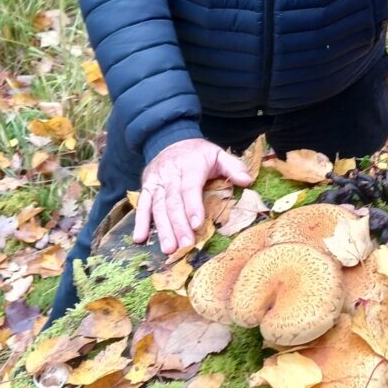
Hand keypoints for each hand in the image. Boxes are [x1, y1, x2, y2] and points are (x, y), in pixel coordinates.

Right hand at [133, 138, 252, 253]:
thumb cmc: (198, 153)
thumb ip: (233, 167)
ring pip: (157, 206)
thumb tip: (247, 181)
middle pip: (173, 201)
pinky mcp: (146, 187)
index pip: (190, 187)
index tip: (196, 225)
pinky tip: (140, 238)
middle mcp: (170, 173)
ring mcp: (156, 181)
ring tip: (168, 248)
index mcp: (190, 165)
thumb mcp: (218, 154)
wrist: (170, 139)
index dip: (192, 206)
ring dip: (162, 228)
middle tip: (184, 245)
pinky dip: (140, 222)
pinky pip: (142, 205)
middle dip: (178, 224)